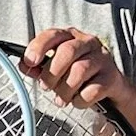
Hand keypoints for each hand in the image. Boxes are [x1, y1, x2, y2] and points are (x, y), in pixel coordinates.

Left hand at [21, 26, 135, 111]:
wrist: (110, 88)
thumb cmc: (79, 75)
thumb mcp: (58, 68)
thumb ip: (40, 66)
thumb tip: (24, 66)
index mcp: (71, 37)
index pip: (54, 35)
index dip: (39, 46)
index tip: (29, 61)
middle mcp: (88, 43)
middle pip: (67, 51)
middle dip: (52, 73)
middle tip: (46, 87)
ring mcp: (102, 59)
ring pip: (79, 71)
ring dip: (65, 90)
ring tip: (61, 99)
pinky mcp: (112, 77)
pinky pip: (92, 90)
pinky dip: (80, 100)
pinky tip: (77, 101)